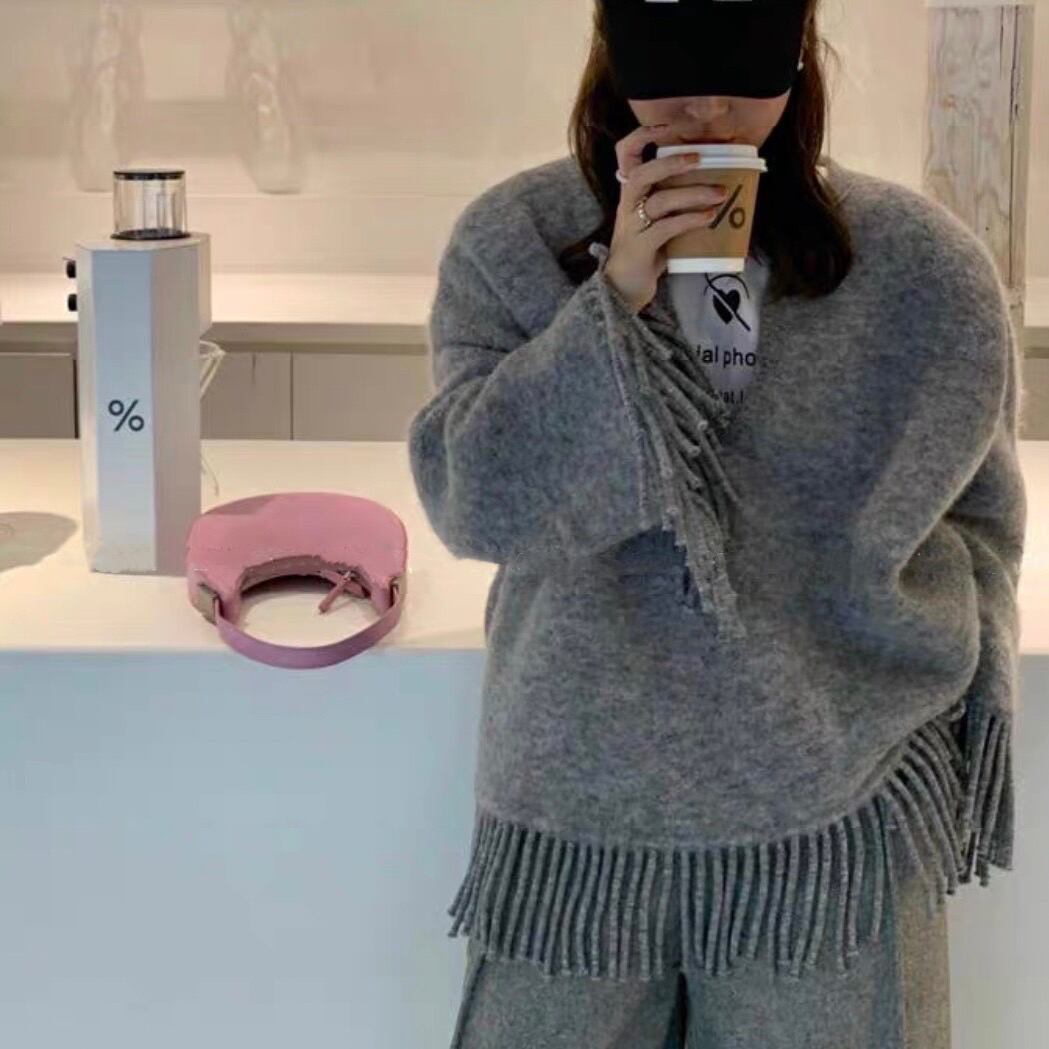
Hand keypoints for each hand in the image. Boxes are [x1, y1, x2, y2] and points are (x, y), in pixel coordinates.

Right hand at [604, 125, 728, 313]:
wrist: (622, 288)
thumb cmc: (645, 251)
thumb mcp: (657, 218)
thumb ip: (674, 200)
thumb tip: (714, 181)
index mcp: (631, 193)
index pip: (626, 154)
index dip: (642, 135)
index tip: (668, 125)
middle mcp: (627, 205)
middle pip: (642, 173)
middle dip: (670, 162)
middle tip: (699, 157)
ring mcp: (632, 226)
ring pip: (660, 201)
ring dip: (692, 194)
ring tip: (720, 194)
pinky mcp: (641, 247)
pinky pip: (666, 228)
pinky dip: (690, 220)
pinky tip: (709, 217)